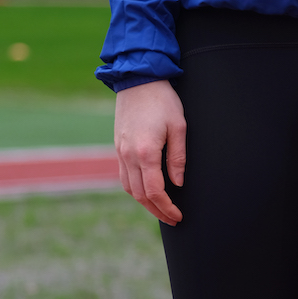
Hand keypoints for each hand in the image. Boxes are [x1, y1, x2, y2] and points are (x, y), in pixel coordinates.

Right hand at [113, 79, 186, 224]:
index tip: (178, 216)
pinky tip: (146, 191)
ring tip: (161, 209)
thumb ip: (178, 157)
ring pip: (129, 188)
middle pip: (140, 195)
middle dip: (157, 211)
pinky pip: (123, 176)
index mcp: (146, 152)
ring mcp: (120, 152)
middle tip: (172, 219)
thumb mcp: (179, 126)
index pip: (155, 191)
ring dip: (144, 203)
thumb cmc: (163, 100)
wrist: (138, 79)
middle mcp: (128, 155)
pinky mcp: (118, 146)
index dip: (167, 207)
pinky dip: (134, 189)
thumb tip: (178, 184)